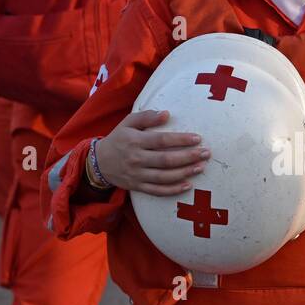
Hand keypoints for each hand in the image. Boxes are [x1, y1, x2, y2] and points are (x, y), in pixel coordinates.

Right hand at [93, 110, 208, 195]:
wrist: (99, 162)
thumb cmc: (118, 138)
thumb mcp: (128, 122)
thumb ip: (146, 116)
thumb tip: (166, 114)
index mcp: (135, 141)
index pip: (161, 140)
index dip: (180, 139)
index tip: (197, 138)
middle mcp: (136, 159)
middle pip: (166, 160)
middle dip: (188, 157)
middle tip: (206, 153)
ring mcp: (137, 175)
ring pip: (164, 177)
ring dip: (185, 173)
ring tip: (201, 167)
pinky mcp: (138, 187)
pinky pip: (157, 191)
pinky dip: (173, 190)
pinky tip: (187, 185)